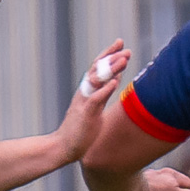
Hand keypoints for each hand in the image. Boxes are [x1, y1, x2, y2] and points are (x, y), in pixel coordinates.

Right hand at [56, 39, 130, 163]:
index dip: (109, 55)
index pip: (98, 68)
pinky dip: (106, 89)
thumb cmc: (81, 130)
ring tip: (123, 59)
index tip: (120, 44)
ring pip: (97, 80)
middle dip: (111, 58)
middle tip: (125, 48)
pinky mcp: (85, 113)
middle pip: (98, 70)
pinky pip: (96, 98)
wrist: (64, 146)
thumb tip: (116, 80)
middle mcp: (85, 92)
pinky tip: (116, 82)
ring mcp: (84, 101)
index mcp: (88, 91)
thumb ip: (104, 94)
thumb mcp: (96, 108)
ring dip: (111, 69)